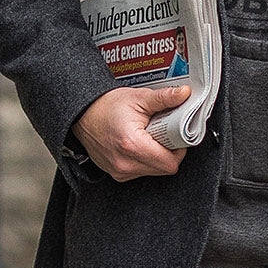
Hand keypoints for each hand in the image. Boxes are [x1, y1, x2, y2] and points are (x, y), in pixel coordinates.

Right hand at [72, 85, 189, 180]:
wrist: (83, 114)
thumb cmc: (107, 106)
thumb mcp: (139, 98)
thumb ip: (165, 98)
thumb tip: (184, 94)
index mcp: (133, 145)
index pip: (170, 162)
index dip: (179, 148)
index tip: (177, 135)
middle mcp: (125, 164)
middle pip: (164, 168)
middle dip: (170, 151)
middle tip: (164, 133)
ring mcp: (120, 171)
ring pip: (154, 171)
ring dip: (158, 156)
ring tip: (151, 137)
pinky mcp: (117, 174)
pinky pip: (141, 172)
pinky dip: (146, 160)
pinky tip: (141, 144)